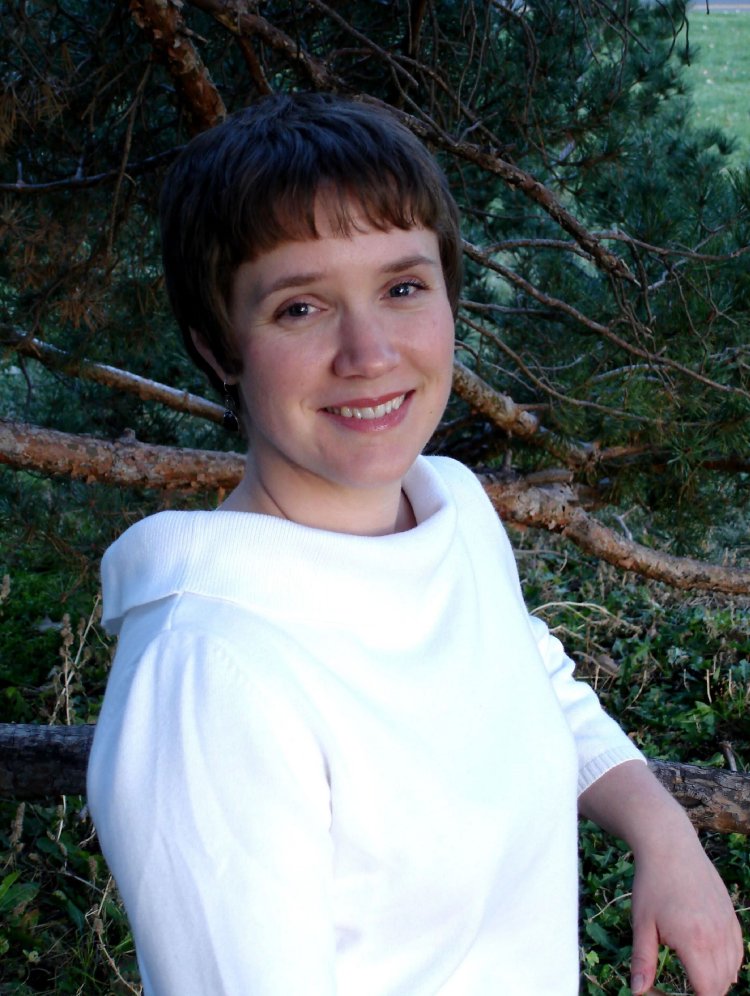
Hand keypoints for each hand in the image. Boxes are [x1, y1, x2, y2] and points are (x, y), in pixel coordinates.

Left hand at [579, 760, 742, 995]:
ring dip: (716, 978)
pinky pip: (738, 951)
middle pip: (721, 985)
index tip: (674, 993)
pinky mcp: (731, 915)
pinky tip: (709, 957)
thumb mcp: (642, 923)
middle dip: (703, 991)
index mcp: (694, 942)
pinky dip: (728, 962)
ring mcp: (727, 925)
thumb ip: (643, 960)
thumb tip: (638, 991)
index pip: (707, 991)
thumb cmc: (652, 883)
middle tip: (680, 984)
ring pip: (732, 970)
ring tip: (692, 969)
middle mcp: (717, 936)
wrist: (670, 846)